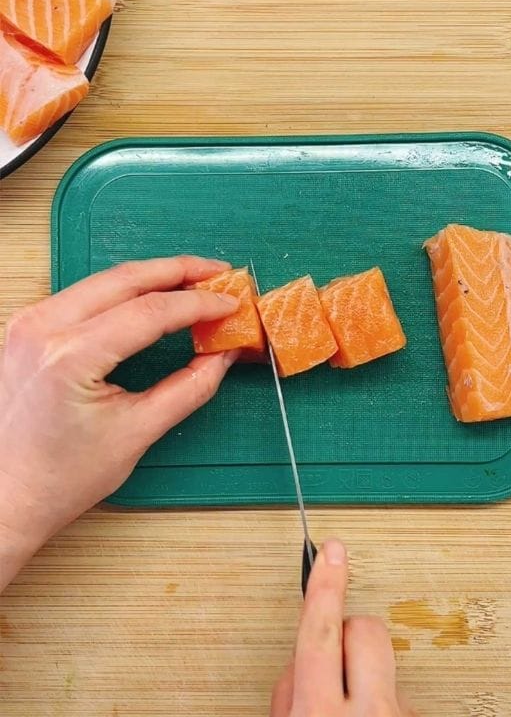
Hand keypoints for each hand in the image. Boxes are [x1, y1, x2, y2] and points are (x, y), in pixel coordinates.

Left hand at [0, 256, 239, 587]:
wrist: (5, 499)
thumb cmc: (58, 477)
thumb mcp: (138, 432)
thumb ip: (190, 387)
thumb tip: (223, 354)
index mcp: (70, 357)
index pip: (151, 311)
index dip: (200, 304)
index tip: (231, 304)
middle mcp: (41, 330)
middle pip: (125, 278)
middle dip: (179, 270)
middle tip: (219, 273)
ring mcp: (27, 326)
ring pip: (102, 281)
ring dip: (151, 277)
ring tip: (192, 282)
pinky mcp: (25, 331)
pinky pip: (82, 295)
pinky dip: (122, 291)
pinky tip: (150, 297)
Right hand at [271, 539, 413, 716]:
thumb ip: (288, 695)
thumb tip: (299, 662)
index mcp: (321, 714)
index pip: (322, 631)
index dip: (325, 586)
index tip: (332, 552)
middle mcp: (369, 712)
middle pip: (366, 630)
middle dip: (348, 630)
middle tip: (332, 663)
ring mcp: (399, 714)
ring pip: (384, 664)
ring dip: (364, 677)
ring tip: (346, 710)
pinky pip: (397, 692)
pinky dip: (380, 702)